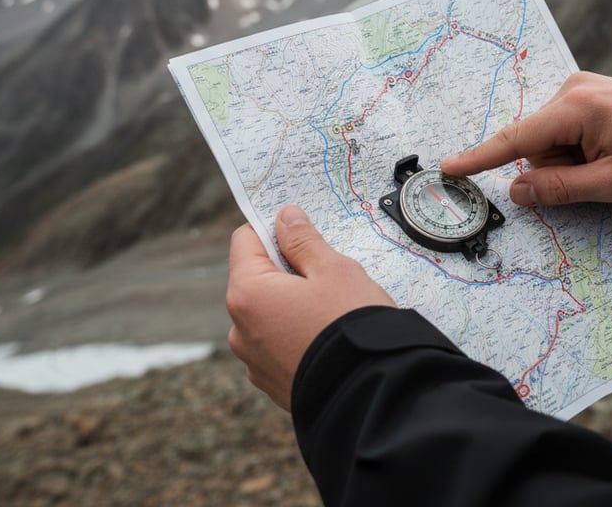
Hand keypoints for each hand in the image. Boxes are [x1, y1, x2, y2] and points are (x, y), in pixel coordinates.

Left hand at [226, 205, 395, 410]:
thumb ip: (303, 240)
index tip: (303, 233)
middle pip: (256, 279)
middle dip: (287, 270)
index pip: (245, 241)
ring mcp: (254, 361)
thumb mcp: (333, 269)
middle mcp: (240, 330)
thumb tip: (285, 218)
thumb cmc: (352, 325)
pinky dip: (297, 335)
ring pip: (268, 314)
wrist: (372, 394)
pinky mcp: (272, 383)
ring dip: (292, 304)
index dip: (274, 230)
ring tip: (332, 311)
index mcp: (247, 294)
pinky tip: (328, 338)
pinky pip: (278, 345)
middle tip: (328, 274)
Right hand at [442, 71, 611, 205]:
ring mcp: (581, 89)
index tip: (449, 166)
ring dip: (574, 160)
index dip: (480, 157)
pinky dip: (580, 148)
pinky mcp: (590, 94)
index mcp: (577, 108)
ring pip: (552, 141)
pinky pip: (567, 131)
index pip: (516, 138)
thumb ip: (559, 189)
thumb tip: (517, 190)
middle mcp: (573, 90)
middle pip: (537, 145)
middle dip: (560, 168)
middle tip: (605, 173)